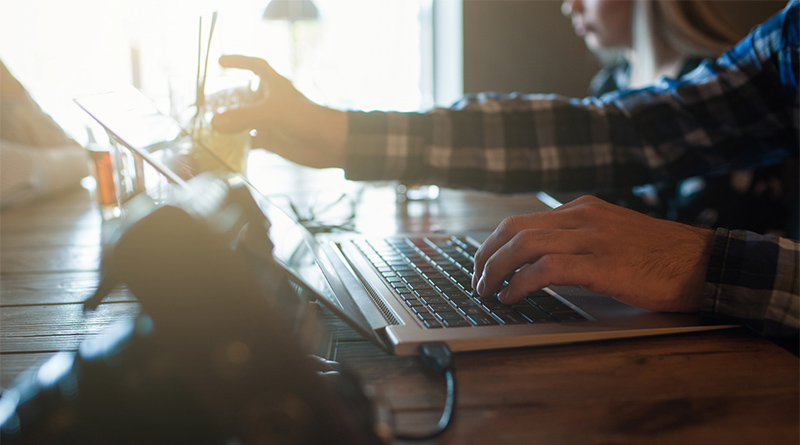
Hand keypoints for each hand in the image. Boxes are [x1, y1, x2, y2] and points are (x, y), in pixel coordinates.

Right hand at [211, 55, 347, 168]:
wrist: (330, 144)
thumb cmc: (306, 118)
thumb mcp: (272, 112)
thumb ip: (243, 117)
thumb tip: (214, 124)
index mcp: (274, 85)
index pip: (255, 66)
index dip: (239, 61)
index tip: (221, 62)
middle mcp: (271, 102)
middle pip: (244, 96)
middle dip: (226, 99)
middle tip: (205, 104)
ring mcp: (271, 122)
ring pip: (244, 120)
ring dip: (229, 123)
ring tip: (209, 125)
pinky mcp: (273, 141)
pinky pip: (250, 141)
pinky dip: (239, 145)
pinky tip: (225, 148)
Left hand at [472, 196, 714, 312]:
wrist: (705, 263)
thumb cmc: (661, 256)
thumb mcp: (613, 235)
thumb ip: (579, 240)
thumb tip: (541, 262)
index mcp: (583, 209)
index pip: (522, 220)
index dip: (493, 243)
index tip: (482, 264)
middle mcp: (582, 217)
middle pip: (513, 228)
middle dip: (484, 255)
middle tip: (476, 280)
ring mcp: (592, 238)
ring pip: (523, 245)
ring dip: (495, 270)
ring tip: (486, 291)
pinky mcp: (602, 265)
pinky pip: (546, 270)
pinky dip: (519, 283)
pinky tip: (511, 297)